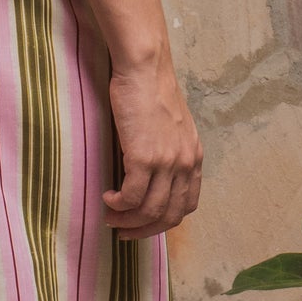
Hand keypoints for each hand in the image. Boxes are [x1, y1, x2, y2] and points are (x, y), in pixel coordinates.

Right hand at [103, 58, 202, 238]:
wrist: (145, 70)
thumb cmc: (151, 91)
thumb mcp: (173, 127)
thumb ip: (170, 152)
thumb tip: (153, 174)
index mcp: (194, 158)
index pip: (186, 205)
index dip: (164, 221)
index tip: (144, 223)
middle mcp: (185, 164)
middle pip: (169, 215)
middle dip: (144, 229)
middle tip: (123, 230)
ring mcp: (166, 162)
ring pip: (149, 210)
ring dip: (127, 220)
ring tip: (110, 215)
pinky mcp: (144, 157)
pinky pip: (131, 196)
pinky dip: (117, 203)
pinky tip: (107, 198)